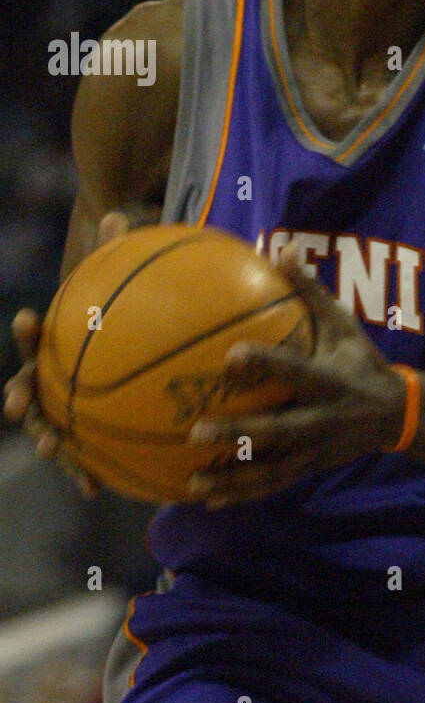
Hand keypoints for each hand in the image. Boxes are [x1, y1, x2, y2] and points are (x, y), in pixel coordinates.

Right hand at [3, 211, 130, 497]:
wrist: (129, 352)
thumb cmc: (119, 316)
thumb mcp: (120, 287)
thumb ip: (115, 254)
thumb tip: (117, 212)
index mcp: (56, 345)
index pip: (35, 335)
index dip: (29, 329)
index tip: (27, 317)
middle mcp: (53, 379)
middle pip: (29, 387)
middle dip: (21, 395)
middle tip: (16, 402)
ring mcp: (67, 410)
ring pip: (50, 427)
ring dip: (49, 440)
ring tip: (53, 448)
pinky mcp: (89, 436)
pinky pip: (88, 456)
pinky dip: (89, 471)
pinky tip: (98, 489)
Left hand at [185, 244, 405, 507]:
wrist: (397, 414)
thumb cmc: (360, 362)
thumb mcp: (344, 325)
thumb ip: (310, 292)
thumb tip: (280, 249)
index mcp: (329, 381)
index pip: (296, 371)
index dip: (266, 364)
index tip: (231, 356)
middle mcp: (321, 420)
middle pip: (279, 432)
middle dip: (240, 435)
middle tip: (196, 432)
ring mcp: (315, 450)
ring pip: (272, 470)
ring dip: (233, 478)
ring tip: (193, 484)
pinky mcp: (309, 468)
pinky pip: (272, 485)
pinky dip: (241, 493)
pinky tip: (207, 498)